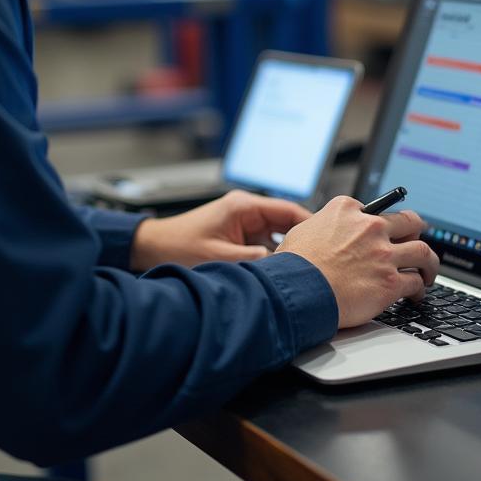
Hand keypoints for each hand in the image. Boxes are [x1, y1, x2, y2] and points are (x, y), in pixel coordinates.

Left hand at [130, 190, 310, 271]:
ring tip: (305, 270)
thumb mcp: (220, 259)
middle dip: (303, 242)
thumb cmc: (177, 247)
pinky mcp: (238, 237)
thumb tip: (283, 269)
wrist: (151, 250)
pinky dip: (274, 257)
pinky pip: (266, 244)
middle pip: (287, 223)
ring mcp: (243, 223)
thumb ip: (255, 262)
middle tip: (321, 261)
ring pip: (278, 236)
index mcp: (244, 206)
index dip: (312, 225)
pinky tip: (282, 274)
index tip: (329, 240)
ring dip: (288, 252)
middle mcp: (246, 211)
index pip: (290, 210)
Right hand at [275, 196, 438, 328]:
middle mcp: (370, 228)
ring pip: (422, 251)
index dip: (381, 222)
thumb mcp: (305, 229)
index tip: (384, 230)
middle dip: (416, 233)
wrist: (297, 290)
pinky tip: (416, 293)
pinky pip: (415, 281)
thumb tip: (328, 233)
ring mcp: (383, 254)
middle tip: (416, 241)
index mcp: (348, 210)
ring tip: (427, 269)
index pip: (377, 209)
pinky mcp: (389, 282)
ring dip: (428, 262)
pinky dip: (419, 288)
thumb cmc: (295, 264)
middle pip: (409, 223)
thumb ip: (325, 225)